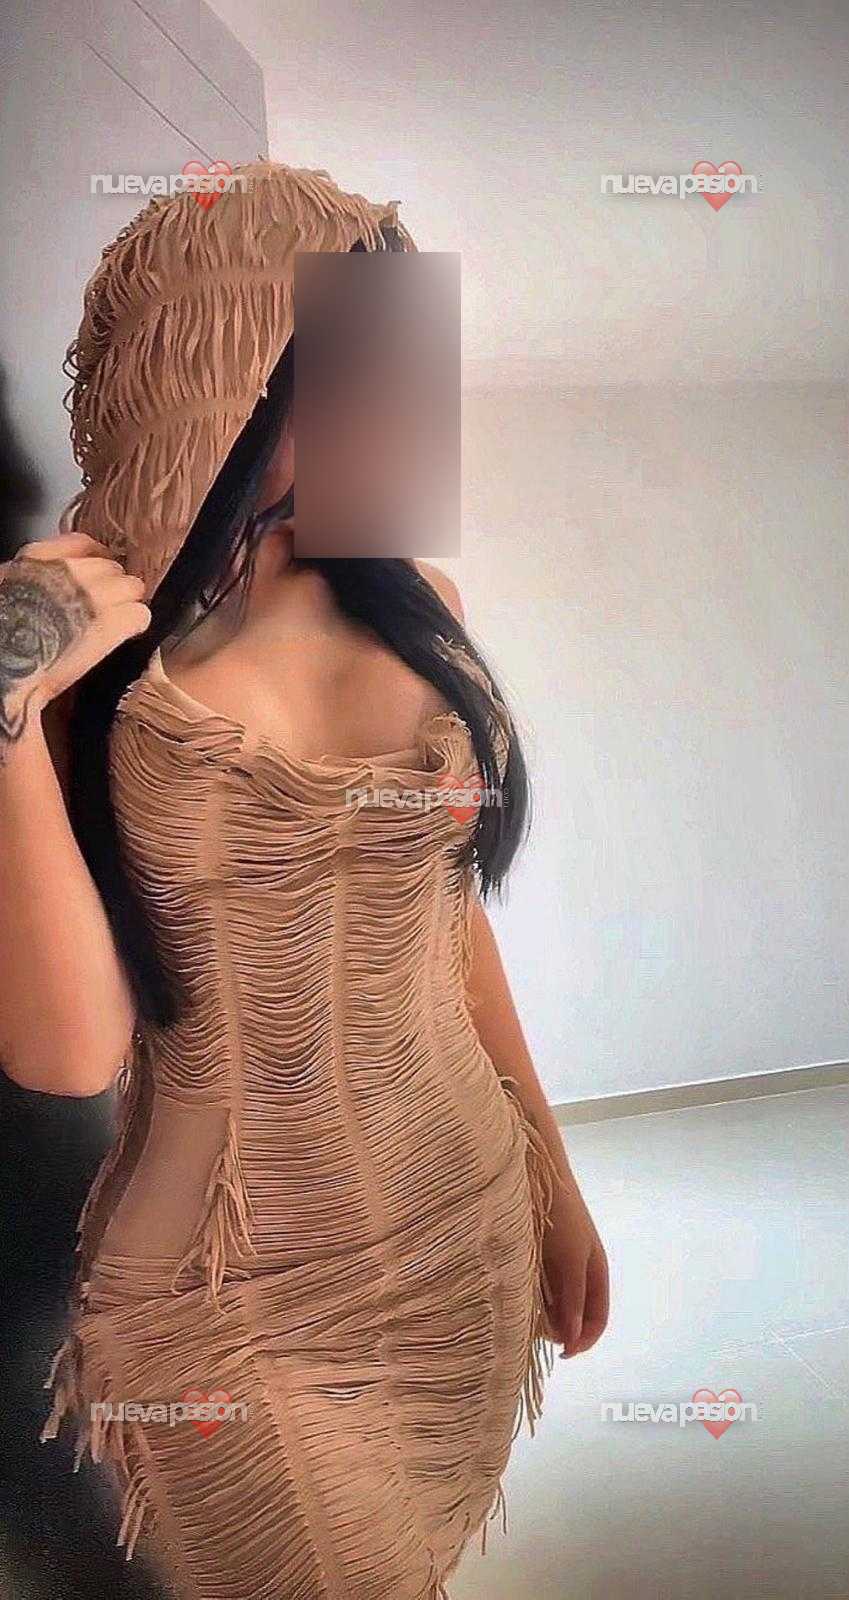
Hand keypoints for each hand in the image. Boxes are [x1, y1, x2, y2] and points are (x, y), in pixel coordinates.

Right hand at [0, 531, 149, 752]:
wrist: (8, 668)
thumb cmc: (5, 635)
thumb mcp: (8, 587)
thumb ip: (33, 574)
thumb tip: (49, 581)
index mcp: (38, 559)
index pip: (84, 544)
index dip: (96, 562)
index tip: (99, 575)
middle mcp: (69, 570)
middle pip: (113, 568)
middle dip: (112, 588)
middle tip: (106, 609)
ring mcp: (93, 594)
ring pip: (133, 587)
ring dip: (128, 604)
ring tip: (118, 623)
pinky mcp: (112, 622)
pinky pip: (140, 614)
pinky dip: (137, 625)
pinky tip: (128, 635)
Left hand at [541, 1171, 609, 1357]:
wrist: (537, 1177)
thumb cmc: (561, 1218)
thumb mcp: (570, 1261)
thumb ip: (573, 1299)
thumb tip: (572, 1339)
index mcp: (596, 1273)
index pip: (598, 1320)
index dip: (584, 1341)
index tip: (561, 1353)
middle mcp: (578, 1272)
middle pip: (574, 1315)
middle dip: (559, 1329)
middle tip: (536, 1329)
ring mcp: (557, 1264)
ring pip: (554, 1304)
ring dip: (542, 1315)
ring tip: (523, 1312)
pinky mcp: (536, 1256)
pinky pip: (537, 1289)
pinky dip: (530, 1298)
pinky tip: (516, 1296)